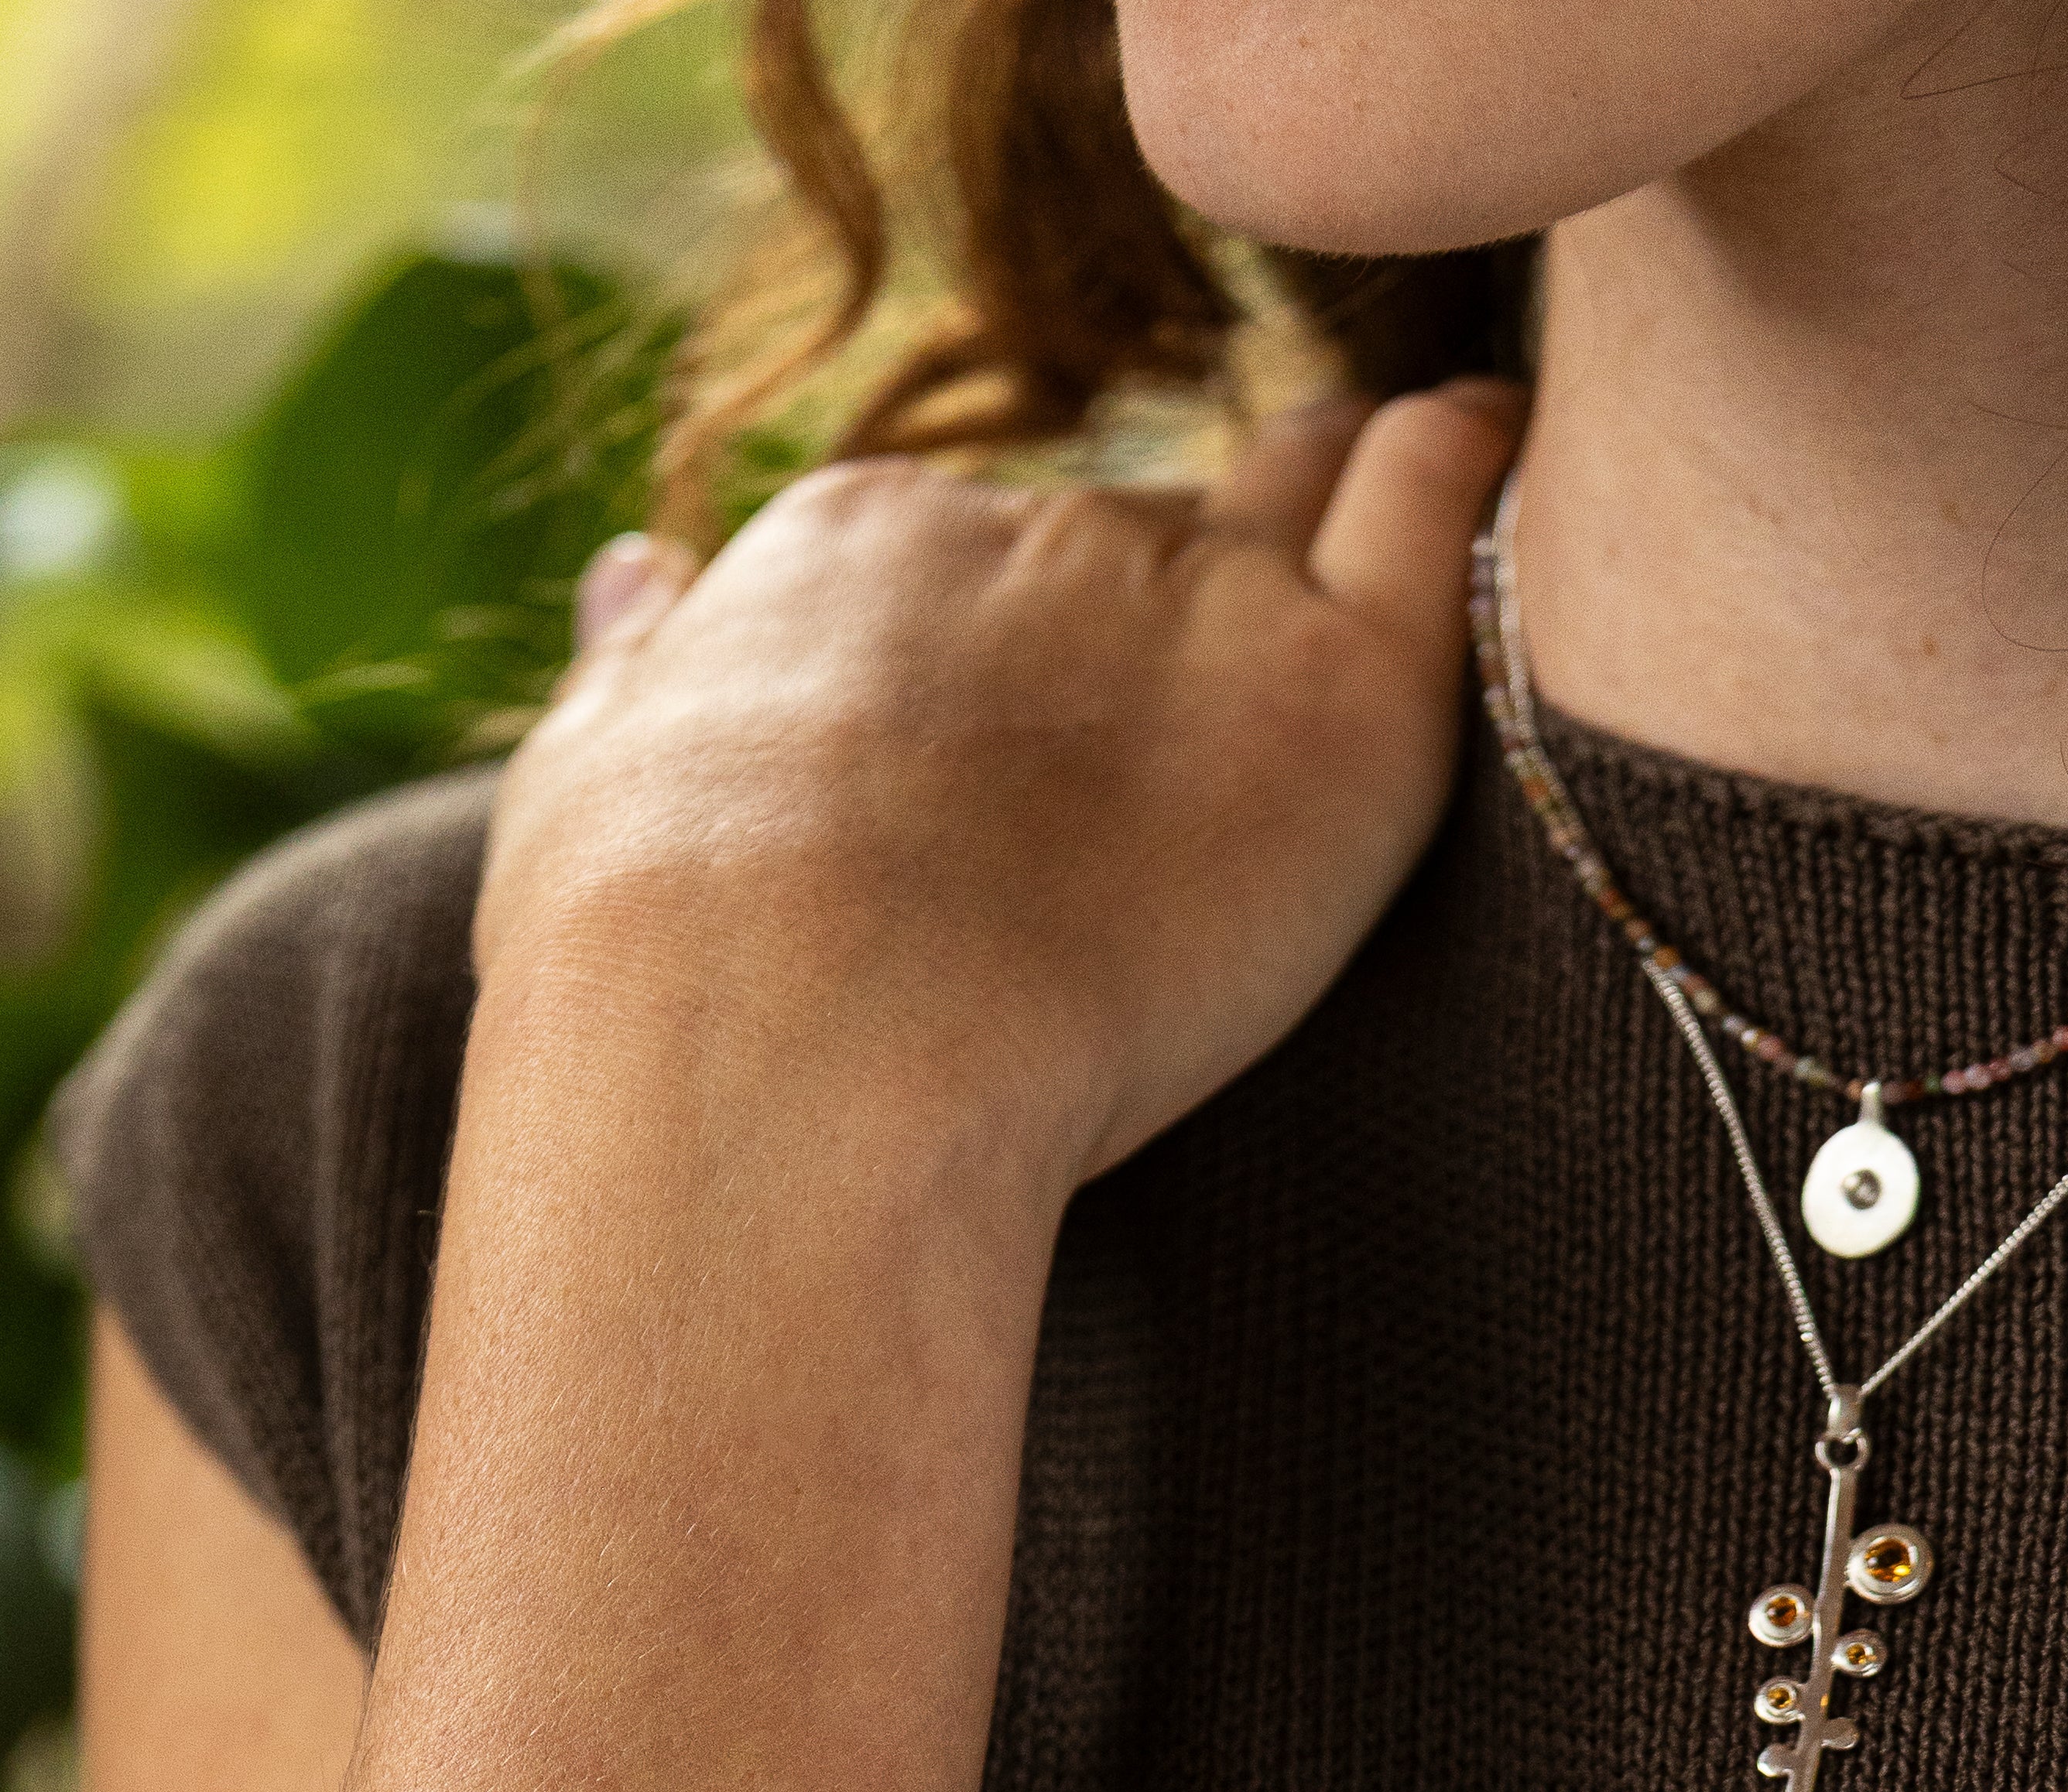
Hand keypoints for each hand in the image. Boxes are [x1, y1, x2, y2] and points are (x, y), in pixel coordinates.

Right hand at [480, 385, 1525, 1199]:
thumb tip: (641, 577)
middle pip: (1139, 548)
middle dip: (1165, 627)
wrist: (777, 1062)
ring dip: (1318, 551)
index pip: (978, 563)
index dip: (1022, 651)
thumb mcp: (580, 794)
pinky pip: (1430, 507)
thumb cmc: (645, 983)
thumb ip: (635, 674)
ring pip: (1289, 526)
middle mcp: (1023, 540)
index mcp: (850, 559)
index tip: (1038, 750)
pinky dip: (1463, 473)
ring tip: (1363, 579)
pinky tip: (1487, 454)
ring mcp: (1184, 603)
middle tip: (1186, 748)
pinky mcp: (1330, 695)